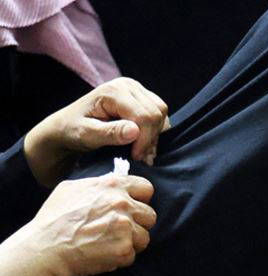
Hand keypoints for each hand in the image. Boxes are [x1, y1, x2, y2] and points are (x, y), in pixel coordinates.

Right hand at [22, 174, 155, 275]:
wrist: (45, 249)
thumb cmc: (54, 219)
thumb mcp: (71, 188)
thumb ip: (98, 184)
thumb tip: (113, 182)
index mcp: (113, 186)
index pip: (147, 189)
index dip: (141, 199)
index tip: (132, 207)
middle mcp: (122, 204)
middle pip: (150, 215)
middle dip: (138, 223)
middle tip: (120, 230)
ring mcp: (125, 227)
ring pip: (145, 236)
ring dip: (131, 242)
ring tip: (110, 243)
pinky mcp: (124, 249)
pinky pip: (133, 255)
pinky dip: (121, 258)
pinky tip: (104, 254)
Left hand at [24, 77, 169, 186]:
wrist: (66, 127)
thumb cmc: (72, 131)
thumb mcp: (86, 135)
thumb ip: (110, 133)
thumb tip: (134, 131)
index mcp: (114, 91)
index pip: (145, 116)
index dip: (144, 140)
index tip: (135, 157)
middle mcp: (128, 85)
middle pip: (157, 113)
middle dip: (150, 138)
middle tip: (138, 155)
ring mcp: (136, 89)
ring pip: (161, 113)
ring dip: (154, 135)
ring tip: (138, 150)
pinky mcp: (141, 97)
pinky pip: (159, 114)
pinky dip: (154, 131)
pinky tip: (141, 143)